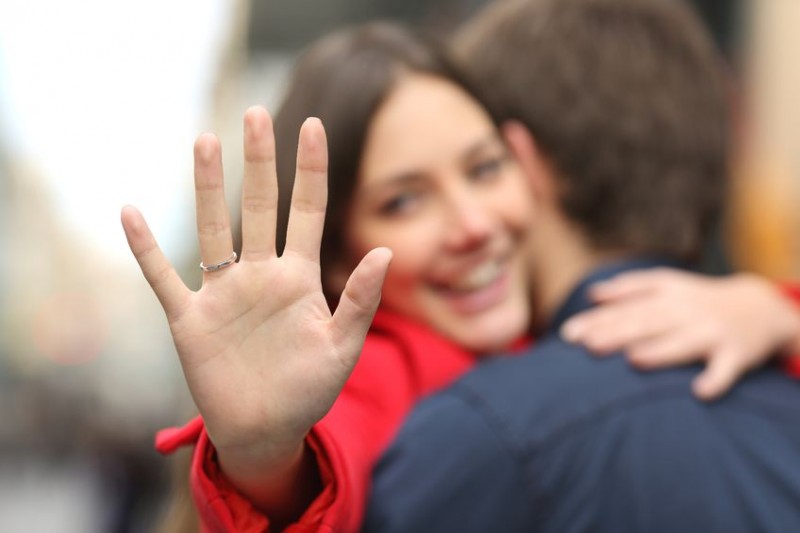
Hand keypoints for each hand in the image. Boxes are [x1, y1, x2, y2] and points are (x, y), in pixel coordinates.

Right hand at [121, 108, 390, 470]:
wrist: (266, 429)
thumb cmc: (309, 391)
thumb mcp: (342, 347)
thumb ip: (360, 300)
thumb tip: (386, 251)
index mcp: (299, 277)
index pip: (306, 211)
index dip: (310, 170)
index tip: (314, 126)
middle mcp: (260, 275)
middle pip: (258, 207)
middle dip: (258, 162)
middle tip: (255, 115)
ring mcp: (223, 293)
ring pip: (211, 229)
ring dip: (207, 188)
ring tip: (205, 141)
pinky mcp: (191, 319)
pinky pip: (163, 277)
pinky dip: (146, 250)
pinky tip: (131, 212)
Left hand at [561, 268, 799, 400]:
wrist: (762, 306)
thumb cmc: (700, 300)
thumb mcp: (668, 284)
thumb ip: (629, 288)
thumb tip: (591, 294)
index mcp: (665, 296)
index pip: (624, 308)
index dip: (596, 320)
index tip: (568, 335)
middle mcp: (685, 312)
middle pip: (646, 323)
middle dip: (617, 334)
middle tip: (588, 347)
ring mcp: (710, 332)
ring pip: (682, 343)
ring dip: (659, 352)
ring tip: (634, 360)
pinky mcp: (736, 353)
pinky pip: (726, 369)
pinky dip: (715, 380)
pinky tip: (700, 392)